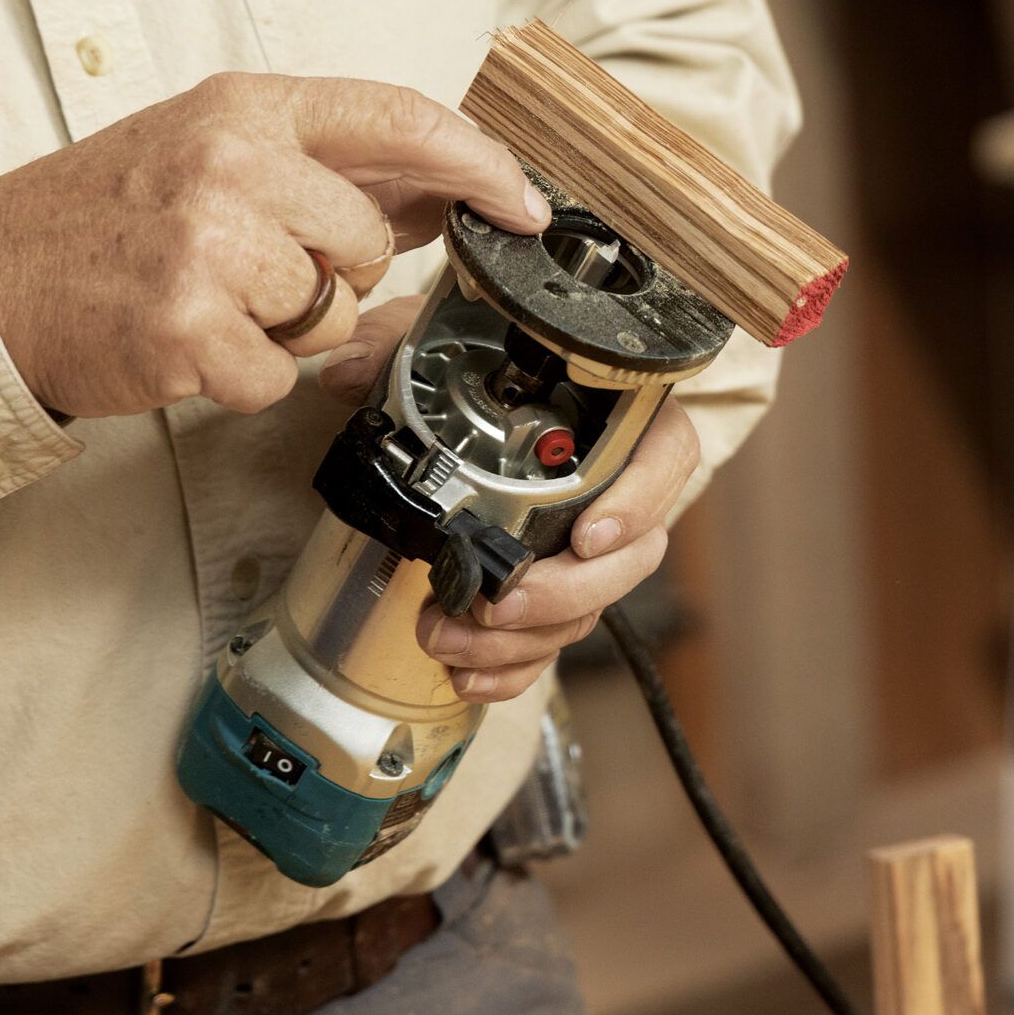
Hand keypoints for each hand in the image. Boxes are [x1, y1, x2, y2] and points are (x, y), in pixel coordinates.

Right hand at [0, 74, 547, 418]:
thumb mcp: (217, 149)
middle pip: (370, 241)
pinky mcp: (189, 327)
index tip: (521, 203)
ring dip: (284, 327)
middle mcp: (233, 164)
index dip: (480, 164)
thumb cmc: (112, 213)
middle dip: (336, 272)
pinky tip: (188, 341)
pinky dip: (239, 375)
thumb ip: (328, 165)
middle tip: (258, 268)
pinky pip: (275, 374)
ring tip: (212, 299)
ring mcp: (210, 246)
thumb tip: (448, 195)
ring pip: (329, 311)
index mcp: (249, 106)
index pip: (402, 118)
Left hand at [323, 301, 703, 702]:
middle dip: (562, 594)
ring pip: (587, 609)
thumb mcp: (431, 339)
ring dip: (521, 639)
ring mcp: (587, 550)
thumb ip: (391, 344)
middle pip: (630, 556)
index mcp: (614, 418)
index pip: (667, 456)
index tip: (589, 534)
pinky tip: (466, 675)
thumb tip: (347, 373)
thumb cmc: (468, 365)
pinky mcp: (552, 596)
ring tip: (449, 638)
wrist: (452, 408)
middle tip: (499, 603)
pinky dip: (511, 669)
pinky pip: (550, 644)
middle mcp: (616, 488)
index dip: (641, 500)